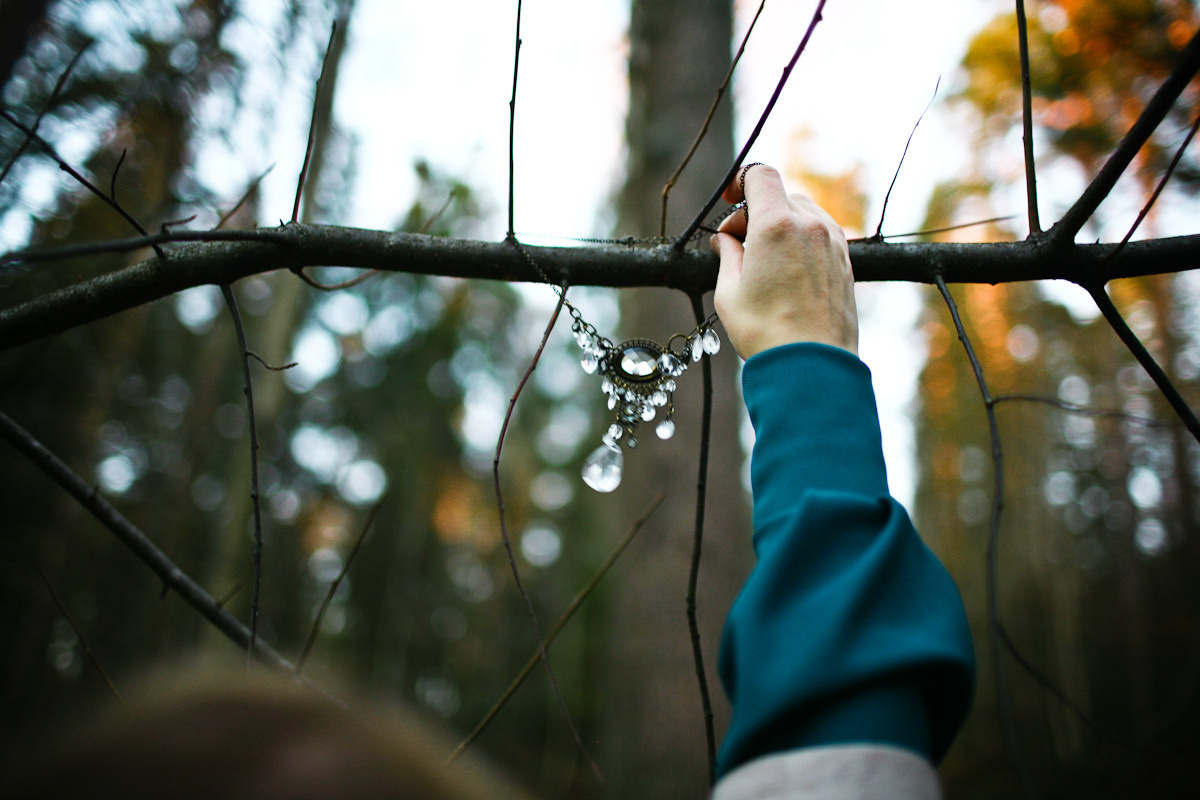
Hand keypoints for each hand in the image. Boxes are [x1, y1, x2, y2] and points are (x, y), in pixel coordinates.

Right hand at [710, 164, 857, 359]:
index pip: (760, 175)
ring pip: (804, 213)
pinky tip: (787, 270)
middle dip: (755, 212)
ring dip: (781, 225)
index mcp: (776, 224)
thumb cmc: (765, 332)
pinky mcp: (846, 261)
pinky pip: (821, 234)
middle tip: (737, 245)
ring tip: (763, 260)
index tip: (729, 200)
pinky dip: (801, 240)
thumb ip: (727, 255)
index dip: (740, 180)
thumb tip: (725, 239)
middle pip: (781, 195)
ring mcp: (833, 242)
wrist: (811, 366)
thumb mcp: (729, 292)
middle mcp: (810, 225)